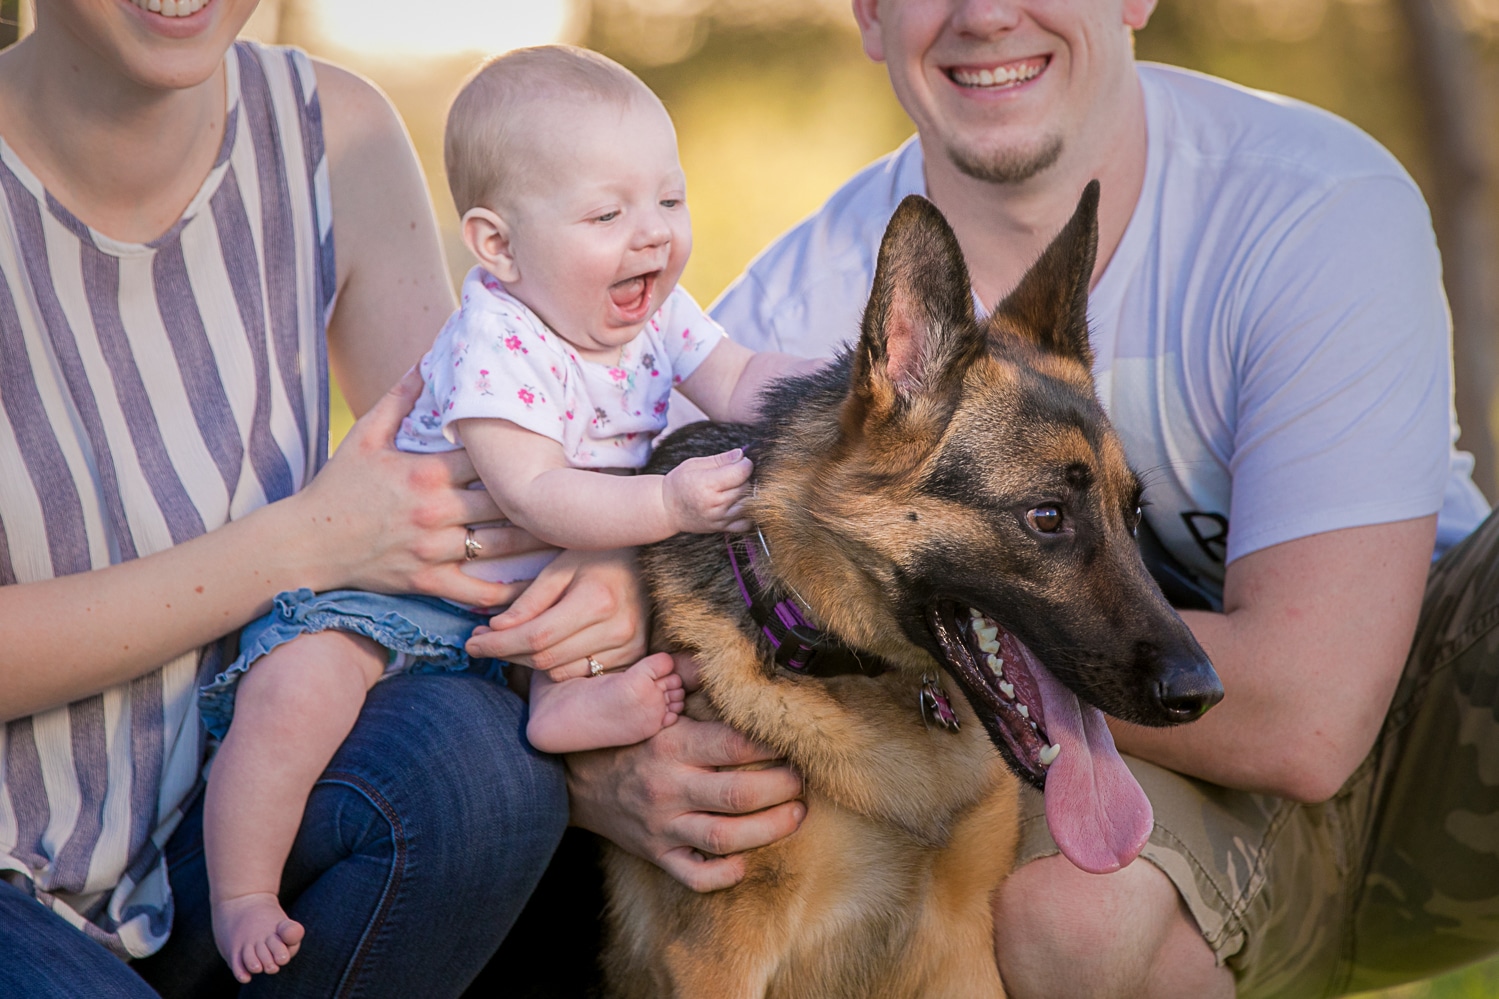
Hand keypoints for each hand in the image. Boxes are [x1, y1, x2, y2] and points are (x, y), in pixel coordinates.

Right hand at [293, 369, 552, 606]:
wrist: (306, 543)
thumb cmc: (337, 486)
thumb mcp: (365, 435)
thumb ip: (400, 398)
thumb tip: (428, 359)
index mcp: (426, 472)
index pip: (490, 459)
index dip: (526, 454)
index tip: (561, 449)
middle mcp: (435, 511)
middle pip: (506, 501)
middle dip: (542, 496)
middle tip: (580, 491)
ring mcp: (433, 550)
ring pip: (503, 546)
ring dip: (540, 539)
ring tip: (573, 530)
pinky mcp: (428, 582)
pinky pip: (478, 590)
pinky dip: (510, 591)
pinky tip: (539, 585)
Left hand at [465, 548, 648, 679]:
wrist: (653, 561)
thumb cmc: (602, 554)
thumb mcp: (562, 564)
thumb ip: (530, 598)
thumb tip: (496, 629)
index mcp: (597, 600)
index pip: (536, 636)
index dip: (498, 644)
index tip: (472, 642)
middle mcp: (616, 629)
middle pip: (545, 658)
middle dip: (506, 653)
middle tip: (480, 642)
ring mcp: (628, 647)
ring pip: (560, 671)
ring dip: (528, 662)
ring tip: (508, 643)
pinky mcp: (632, 656)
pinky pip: (581, 673)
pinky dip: (555, 665)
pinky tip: (541, 648)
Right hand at [566, 680, 805, 891]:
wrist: (572, 779)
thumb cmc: (624, 737)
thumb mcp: (650, 705)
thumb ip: (688, 681)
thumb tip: (724, 654)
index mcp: (671, 746)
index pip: (733, 746)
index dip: (773, 745)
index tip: (794, 741)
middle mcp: (669, 788)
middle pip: (740, 795)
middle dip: (783, 788)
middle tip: (803, 780)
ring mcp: (663, 827)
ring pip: (726, 839)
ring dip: (771, 830)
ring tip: (796, 815)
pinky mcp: (657, 855)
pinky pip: (694, 876)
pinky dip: (724, 875)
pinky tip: (745, 860)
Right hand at [663, 449, 752, 534]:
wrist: (668, 509)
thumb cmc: (680, 483)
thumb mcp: (695, 464)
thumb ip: (721, 459)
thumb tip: (741, 454)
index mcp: (706, 484)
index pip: (741, 472)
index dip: (745, 463)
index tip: (741, 461)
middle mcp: (715, 503)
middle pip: (747, 487)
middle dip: (746, 478)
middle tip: (735, 474)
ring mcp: (719, 518)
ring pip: (749, 504)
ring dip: (747, 494)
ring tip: (735, 488)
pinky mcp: (723, 528)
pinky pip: (746, 523)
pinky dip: (747, 513)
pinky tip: (738, 504)